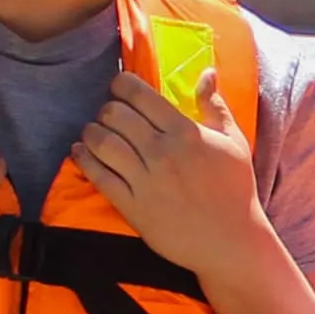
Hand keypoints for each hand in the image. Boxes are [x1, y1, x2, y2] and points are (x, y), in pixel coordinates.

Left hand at [69, 57, 262, 286]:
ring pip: (102, 143)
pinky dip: (83, 160)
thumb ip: (215, 106)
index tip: (119, 86)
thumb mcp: (234, 142)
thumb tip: (207, 72)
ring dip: (91, 132)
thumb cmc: (235, 189)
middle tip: (109, 114)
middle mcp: (162, 152)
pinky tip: (79, 152)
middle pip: (115, 115)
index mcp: (185, 132)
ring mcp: (145, 181)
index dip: (122, 84)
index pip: (140, 95)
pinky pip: (99, 177)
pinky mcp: (133, 207)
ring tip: (92, 131)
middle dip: (107, 108)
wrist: (230, 241)